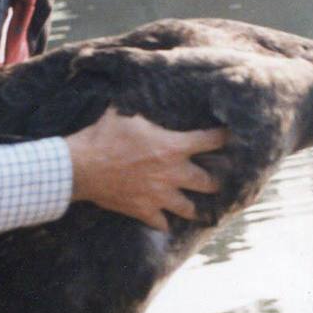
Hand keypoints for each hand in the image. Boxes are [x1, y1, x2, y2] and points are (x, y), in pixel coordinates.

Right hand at [66, 110, 227, 230]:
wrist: (81, 167)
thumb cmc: (103, 136)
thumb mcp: (125, 112)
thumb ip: (143, 108)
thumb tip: (144, 90)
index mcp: (173, 147)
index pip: (212, 141)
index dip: (224, 137)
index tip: (230, 136)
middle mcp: (173, 174)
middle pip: (209, 183)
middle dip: (214, 180)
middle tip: (214, 178)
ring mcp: (160, 196)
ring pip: (189, 209)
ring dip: (192, 206)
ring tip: (194, 204)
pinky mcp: (144, 211)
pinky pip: (163, 223)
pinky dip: (165, 222)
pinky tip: (164, 219)